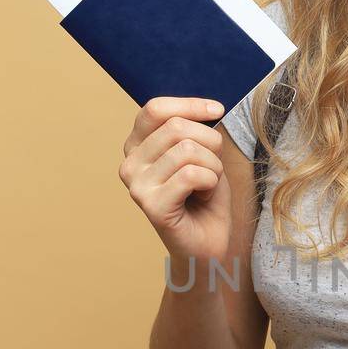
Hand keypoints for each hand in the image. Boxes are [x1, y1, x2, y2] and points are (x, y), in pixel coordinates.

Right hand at [118, 96, 230, 263]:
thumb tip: (209, 109)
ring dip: (212, 167)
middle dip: (210, 143)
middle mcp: (130, 163)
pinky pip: (192, 174)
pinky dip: (210, 183)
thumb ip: (193, 130)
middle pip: (177, 127)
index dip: (190, 105)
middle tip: (212, 167)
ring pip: (188, 150)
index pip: (156, 109)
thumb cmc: (204, 197)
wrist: (207, 243)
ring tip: (205, 186)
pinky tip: (203, 197)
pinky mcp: (151, 205)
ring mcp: (137, 185)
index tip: (217, 110)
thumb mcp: (201, 153)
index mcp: (137, 146)